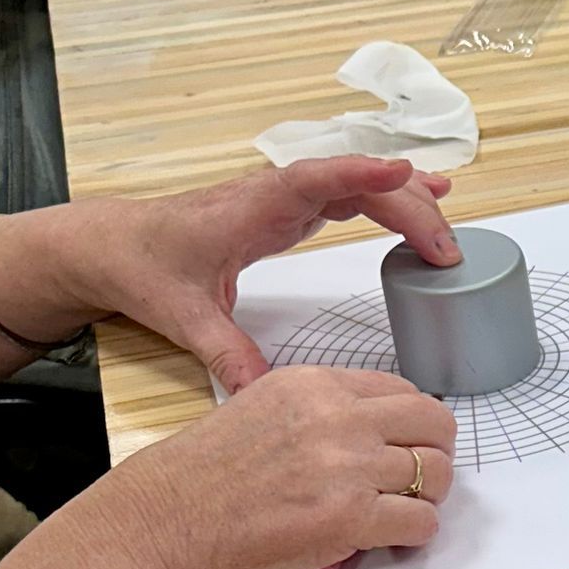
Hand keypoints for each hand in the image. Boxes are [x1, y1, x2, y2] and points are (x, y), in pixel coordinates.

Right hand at [0, 363, 454, 568]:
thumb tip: (376, 429)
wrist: (160, 528)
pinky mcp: (350, 518)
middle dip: (435, 454)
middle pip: (435, 424)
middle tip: (419, 480)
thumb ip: (320, 411)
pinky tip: (390, 541)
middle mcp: (337, 417)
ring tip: (400, 513)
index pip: (404, 390)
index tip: (409, 445)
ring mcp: (347, 466)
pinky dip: (414, 536)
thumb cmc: (198, 479)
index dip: (415, 424)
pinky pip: (421, 523)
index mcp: (314, 385)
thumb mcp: (259, 410)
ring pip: (437, 474)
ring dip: (427, 499)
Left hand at [44, 158, 457, 393]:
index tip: (405, 174)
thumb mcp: (184, 317)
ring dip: (407, 200)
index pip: (315, 179)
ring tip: (451, 224)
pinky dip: (391, 194)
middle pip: (356, 184)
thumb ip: (224, 354)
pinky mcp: (293, 207)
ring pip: (361, 184)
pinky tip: (425, 193)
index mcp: (251, 208)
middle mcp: (276, 192)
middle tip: (445, 251)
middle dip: (407, 209)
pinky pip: (353, 192)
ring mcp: (288, 196)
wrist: (117, 245)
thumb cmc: (147, 267)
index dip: (361, 173)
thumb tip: (256, 395)